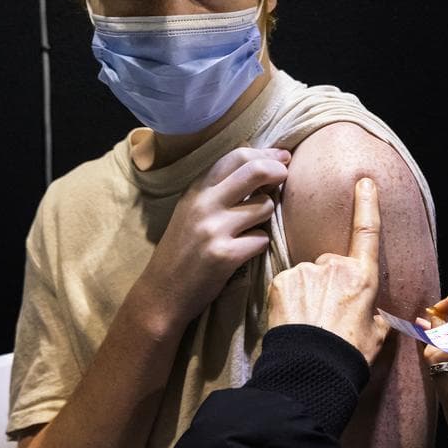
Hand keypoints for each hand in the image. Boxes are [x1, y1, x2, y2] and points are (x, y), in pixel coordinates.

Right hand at [137, 146, 290, 327]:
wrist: (162, 293)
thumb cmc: (182, 249)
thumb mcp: (192, 209)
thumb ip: (219, 187)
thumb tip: (260, 161)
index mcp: (196, 189)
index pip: (237, 156)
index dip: (266, 153)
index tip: (282, 157)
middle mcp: (204, 204)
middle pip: (255, 171)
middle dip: (278, 171)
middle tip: (286, 177)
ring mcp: (214, 229)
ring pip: (265, 207)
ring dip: (267, 217)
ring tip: (252, 227)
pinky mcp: (225, 255)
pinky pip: (262, 239)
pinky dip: (259, 244)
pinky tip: (245, 251)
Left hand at [266, 177, 389, 363]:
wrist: (311, 370)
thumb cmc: (348, 356)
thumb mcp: (377, 336)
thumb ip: (375, 315)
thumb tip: (374, 313)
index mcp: (362, 277)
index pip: (367, 232)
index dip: (367, 204)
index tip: (364, 181)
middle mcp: (334, 267)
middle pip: (331, 265)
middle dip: (328, 282)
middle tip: (326, 314)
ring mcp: (306, 271)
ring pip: (307, 275)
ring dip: (307, 292)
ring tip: (307, 322)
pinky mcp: (281, 280)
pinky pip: (287, 283)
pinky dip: (289, 298)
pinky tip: (292, 319)